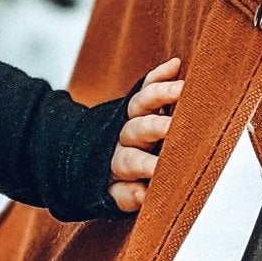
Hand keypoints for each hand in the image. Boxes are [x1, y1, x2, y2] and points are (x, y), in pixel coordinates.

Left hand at [108, 57, 184, 213]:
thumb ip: (127, 196)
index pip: (132, 164)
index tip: (159, 170)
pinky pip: (146, 87)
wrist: (79, 157)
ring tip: (182, 89)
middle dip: (155, 127)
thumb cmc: (112, 183)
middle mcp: (123, 137)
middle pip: (137, 130)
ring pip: (142, 104)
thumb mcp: (113, 195)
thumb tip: (144, 195)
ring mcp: (129, 118)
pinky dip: (159, 75)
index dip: (145, 167)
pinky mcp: (136, 103)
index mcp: (117, 163)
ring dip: (162, 94)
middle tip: (171, 127)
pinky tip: (175, 64)